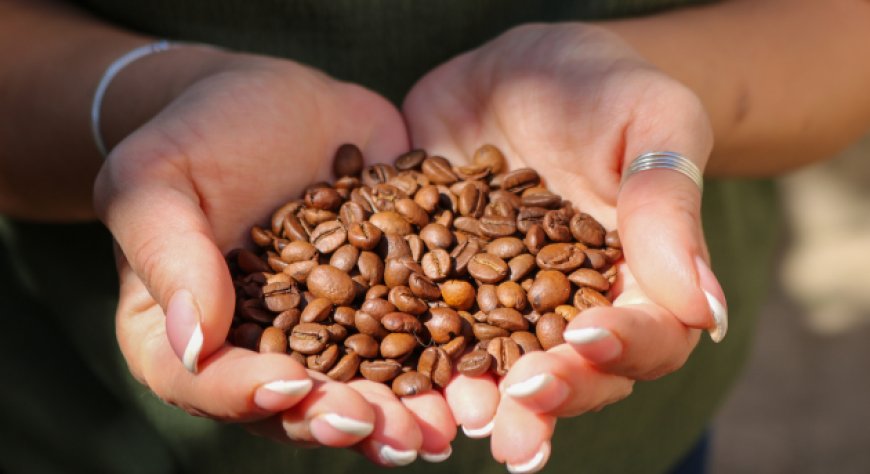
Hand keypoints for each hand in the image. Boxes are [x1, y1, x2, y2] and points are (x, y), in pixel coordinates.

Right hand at [94, 51, 454, 463]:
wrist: (270, 100)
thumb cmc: (194, 137)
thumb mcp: (156, 180)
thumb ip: (169, 255)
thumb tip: (193, 341)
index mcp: (196, 335)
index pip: (210, 383)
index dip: (249, 395)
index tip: (291, 387)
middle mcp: (270, 345)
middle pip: (302, 401)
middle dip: (349, 421)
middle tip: (393, 437)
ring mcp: (337, 322)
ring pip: (368, 379)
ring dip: (409, 410)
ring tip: (445, 426)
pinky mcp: (390, 290)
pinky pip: (419, 326)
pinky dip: (450, 350)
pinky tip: (484, 364)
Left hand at [404, 23, 726, 469]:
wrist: (521, 69)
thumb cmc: (604, 86)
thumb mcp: (649, 121)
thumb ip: (667, 205)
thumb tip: (705, 308)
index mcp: (640, 278)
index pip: (649, 334)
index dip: (624, 347)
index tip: (588, 338)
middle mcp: (575, 307)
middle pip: (576, 372)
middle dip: (549, 396)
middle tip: (518, 411)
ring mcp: (507, 303)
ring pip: (505, 369)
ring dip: (484, 402)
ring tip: (461, 418)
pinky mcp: (449, 288)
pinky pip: (436, 332)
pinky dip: (421, 361)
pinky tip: (397, 379)